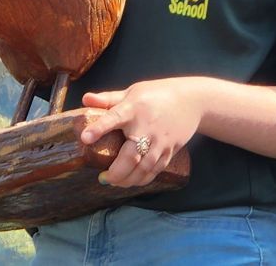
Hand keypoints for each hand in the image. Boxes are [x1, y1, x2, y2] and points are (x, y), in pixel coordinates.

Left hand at [80, 78, 203, 188]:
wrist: (191, 101)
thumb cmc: (156, 95)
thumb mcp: (131, 92)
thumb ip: (108, 99)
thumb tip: (85, 98)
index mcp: (133, 109)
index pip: (114, 117)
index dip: (99, 128)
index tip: (85, 138)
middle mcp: (147, 127)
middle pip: (131, 155)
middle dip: (116, 172)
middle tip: (103, 178)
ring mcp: (160, 141)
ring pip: (144, 168)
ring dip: (128, 180)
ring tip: (114, 182)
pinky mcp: (170, 151)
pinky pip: (155, 170)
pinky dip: (143, 180)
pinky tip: (132, 181)